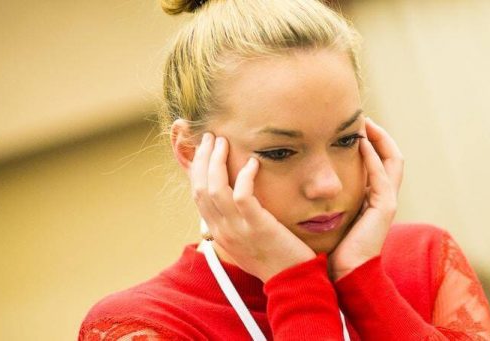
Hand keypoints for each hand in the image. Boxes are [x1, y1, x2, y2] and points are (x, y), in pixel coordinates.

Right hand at [191, 132, 315, 281]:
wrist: (292, 282)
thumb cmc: (275, 259)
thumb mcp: (247, 240)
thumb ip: (237, 222)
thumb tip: (235, 202)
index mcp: (218, 232)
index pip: (197, 195)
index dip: (197, 169)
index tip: (204, 149)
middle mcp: (222, 230)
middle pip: (200, 188)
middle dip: (203, 158)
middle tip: (211, 136)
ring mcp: (237, 229)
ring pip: (215, 189)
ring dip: (218, 161)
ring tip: (224, 142)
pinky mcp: (257, 227)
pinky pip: (242, 196)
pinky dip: (245, 176)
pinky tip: (254, 162)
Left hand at [330, 118, 403, 279]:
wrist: (344, 274)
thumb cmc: (332, 249)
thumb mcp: (329, 218)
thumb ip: (324, 200)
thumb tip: (301, 184)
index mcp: (373, 200)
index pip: (379, 163)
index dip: (371, 143)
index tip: (353, 128)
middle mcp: (385, 197)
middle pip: (392, 157)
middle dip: (380, 135)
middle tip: (363, 117)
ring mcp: (388, 201)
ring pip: (392, 160)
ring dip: (379, 138)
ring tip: (364, 122)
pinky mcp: (385, 206)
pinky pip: (382, 173)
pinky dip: (372, 156)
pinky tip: (359, 142)